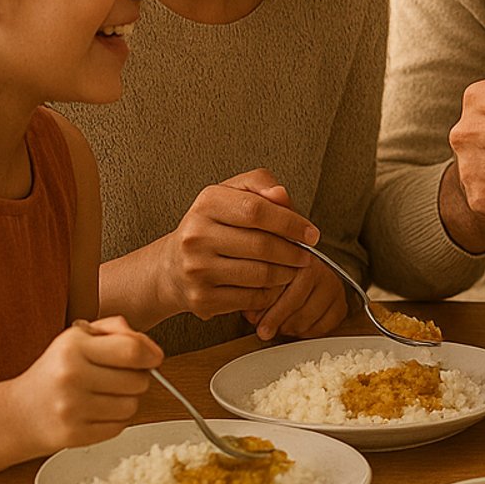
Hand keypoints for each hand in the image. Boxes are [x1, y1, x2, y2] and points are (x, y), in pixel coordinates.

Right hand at [10, 317, 161, 453]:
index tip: (152, 358)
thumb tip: (150, 348)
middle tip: (115, 378)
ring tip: (103, 396)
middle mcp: (70, 376)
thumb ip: (116, 330)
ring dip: (125, 401)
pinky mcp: (74, 434)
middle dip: (135, 379)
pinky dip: (114, 420)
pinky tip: (94, 413)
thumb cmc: (55, 372)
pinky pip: (119, 427)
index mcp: (73, 347)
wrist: (17, 412)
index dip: (151, 355)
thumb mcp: (78, 338)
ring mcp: (71, 408)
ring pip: (132, 406)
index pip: (132, 350)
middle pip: (139, 380)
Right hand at [158, 170, 322, 331]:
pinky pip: (252, 298)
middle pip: (263, 245)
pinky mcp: (202, 298)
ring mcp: (196, 269)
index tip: (312, 234)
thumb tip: (282, 195)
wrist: (172, 267)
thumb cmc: (214, 225)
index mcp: (206, 203)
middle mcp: (196, 236)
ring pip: (261, 274)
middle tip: (306, 256)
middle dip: (294, 252)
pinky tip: (273, 286)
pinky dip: (271, 294)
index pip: (258, 210)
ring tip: (292, 269)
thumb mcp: (232, 194)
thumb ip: (260, 185)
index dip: (292, 223)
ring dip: (286, 274)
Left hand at [243, 254, 349, 340]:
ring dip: (292, 328)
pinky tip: (296, 327)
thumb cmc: (279, 274)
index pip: (291, 293)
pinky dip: (308, 332)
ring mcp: (334, 288)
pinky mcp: (341, 304)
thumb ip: (258, 292)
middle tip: (266, 331)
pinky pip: (325, 327)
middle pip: (302, 310)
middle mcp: (323, 271)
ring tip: (279, 325)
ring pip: (312, 321)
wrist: (302, 267)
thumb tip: (253, 316)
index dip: (273, 313)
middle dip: (281, 324)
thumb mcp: (265, 276)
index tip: (258, 324)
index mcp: (302, 261)